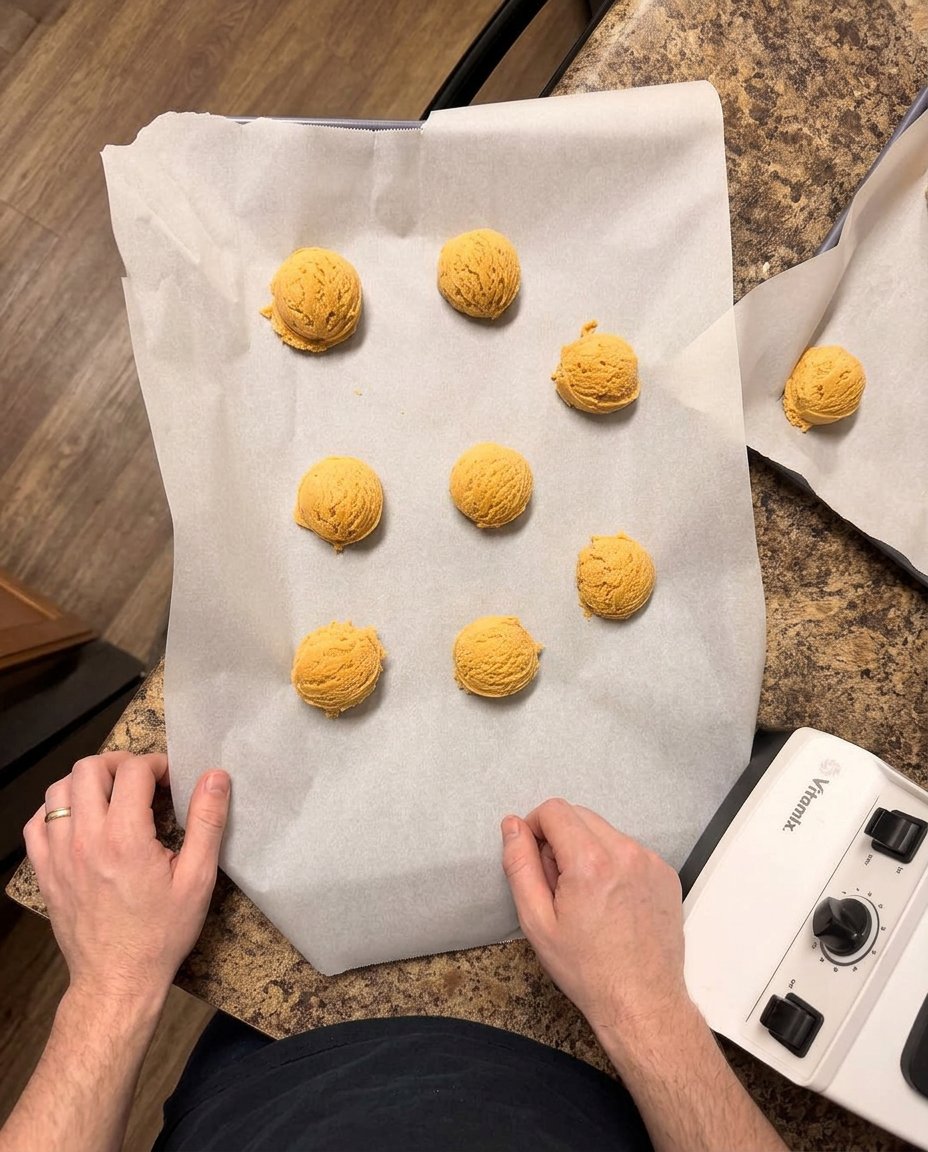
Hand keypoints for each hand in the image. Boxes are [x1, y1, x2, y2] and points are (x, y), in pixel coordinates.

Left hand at [24, 752, 229, 1005]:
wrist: (118, 979)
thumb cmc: (162, 932)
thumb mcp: (198, 879)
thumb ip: (207, 822)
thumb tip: (215, 777)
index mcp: (125, 838)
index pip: (133, 771)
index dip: (157, 764)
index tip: (172, 780)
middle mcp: (86, 839)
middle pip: (88, 769)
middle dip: (119, 764)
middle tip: (142, 781)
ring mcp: (59, 855)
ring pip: (58, 790)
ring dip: (87, 783)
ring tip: (112, 797)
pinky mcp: (45, 871)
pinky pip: (37, 823)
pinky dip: (56, 810)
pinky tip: (81, 820)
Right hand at [501, 798, 691, 1047]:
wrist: (642, 1001)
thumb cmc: (588, 969)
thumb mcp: (537, 922)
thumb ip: (520, 865)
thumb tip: (513, 826)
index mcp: (590, 862)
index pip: (554, 810)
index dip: (534, 827)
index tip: (533, 856)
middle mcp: (625, 853)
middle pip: (580, 815)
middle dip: (560, 838)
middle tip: (557, 883)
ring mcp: (650, 862)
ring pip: (604, 831)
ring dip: (587, 850)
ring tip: (585, 896)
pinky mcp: (665, 873)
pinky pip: (628, 850)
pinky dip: (612, 862)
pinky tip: (610, 901)